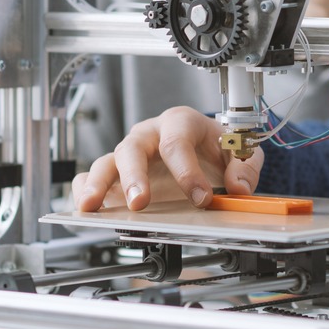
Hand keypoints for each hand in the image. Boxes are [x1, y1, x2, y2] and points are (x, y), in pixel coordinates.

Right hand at [72, 106, 264, 210]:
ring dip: (99, 184)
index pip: (178, 142)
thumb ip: (244, 166)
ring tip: (92, 206)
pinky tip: (85, 206)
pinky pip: (92, 175)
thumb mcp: (241, 151)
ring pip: (108, 161)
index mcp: (181, 123)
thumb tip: (238, 187)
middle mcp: (150, 135)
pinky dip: (85, 189)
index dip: (188, 171)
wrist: (208, 150)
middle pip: (134, 148)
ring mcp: (130, 153)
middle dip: (135, 176)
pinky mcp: (116, 173)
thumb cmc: (218, 146)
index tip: (201, 198)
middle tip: (140, 202)